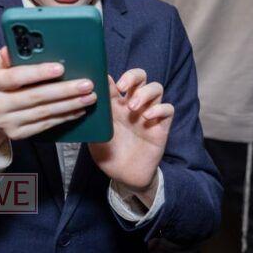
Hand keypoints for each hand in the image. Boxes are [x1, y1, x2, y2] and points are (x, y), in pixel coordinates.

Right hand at [0, 47, 94, 162]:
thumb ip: (8, 55)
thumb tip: (20, 43)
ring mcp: (6, 122)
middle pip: (35, 97)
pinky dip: (64, 117)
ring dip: (70, 105)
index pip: (16, 76)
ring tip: (89, 97)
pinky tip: (78, 109)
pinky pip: (45, 125)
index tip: (61, 68)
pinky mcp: (17, 135)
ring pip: (44, 113)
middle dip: (64, 90)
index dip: (39, 72)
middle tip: (87, 84)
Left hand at [88, 69, 172, 204]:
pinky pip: (168, 110)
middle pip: (140, 77)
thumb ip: (93, 120)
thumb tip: (84, 101)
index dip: (111, 77)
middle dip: (133, 76)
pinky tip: (147, 117)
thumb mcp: (96, 137)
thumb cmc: (108, 155)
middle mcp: (133, 106)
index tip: (102, 79)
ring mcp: (148, 115)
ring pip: (156, 88)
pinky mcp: (161, 128)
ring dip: (145, 92)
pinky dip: (160, 109)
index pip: (116, 81)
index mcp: (115, 105)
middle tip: (122, 87)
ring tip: (133, 107)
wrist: (124, 177)